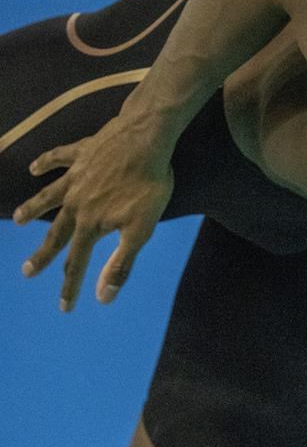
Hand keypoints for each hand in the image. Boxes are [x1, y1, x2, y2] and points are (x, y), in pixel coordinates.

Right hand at [13, 115, 173, 310]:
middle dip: (43, 255)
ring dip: (33, 209)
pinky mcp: (81, 153)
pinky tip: (35, 167)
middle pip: (56, 234)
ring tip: (18, 219)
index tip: (64, 307)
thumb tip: (103, 297)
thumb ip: (121, 264)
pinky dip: (45, 163)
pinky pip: (58, 158)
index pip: (77, 263)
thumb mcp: (140, 230)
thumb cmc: (148, 185)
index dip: (71, 287)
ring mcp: (75, 176)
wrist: (146, 139)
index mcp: (91, 224)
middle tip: (27, 271)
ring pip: (49, 196)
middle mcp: (76, 203)